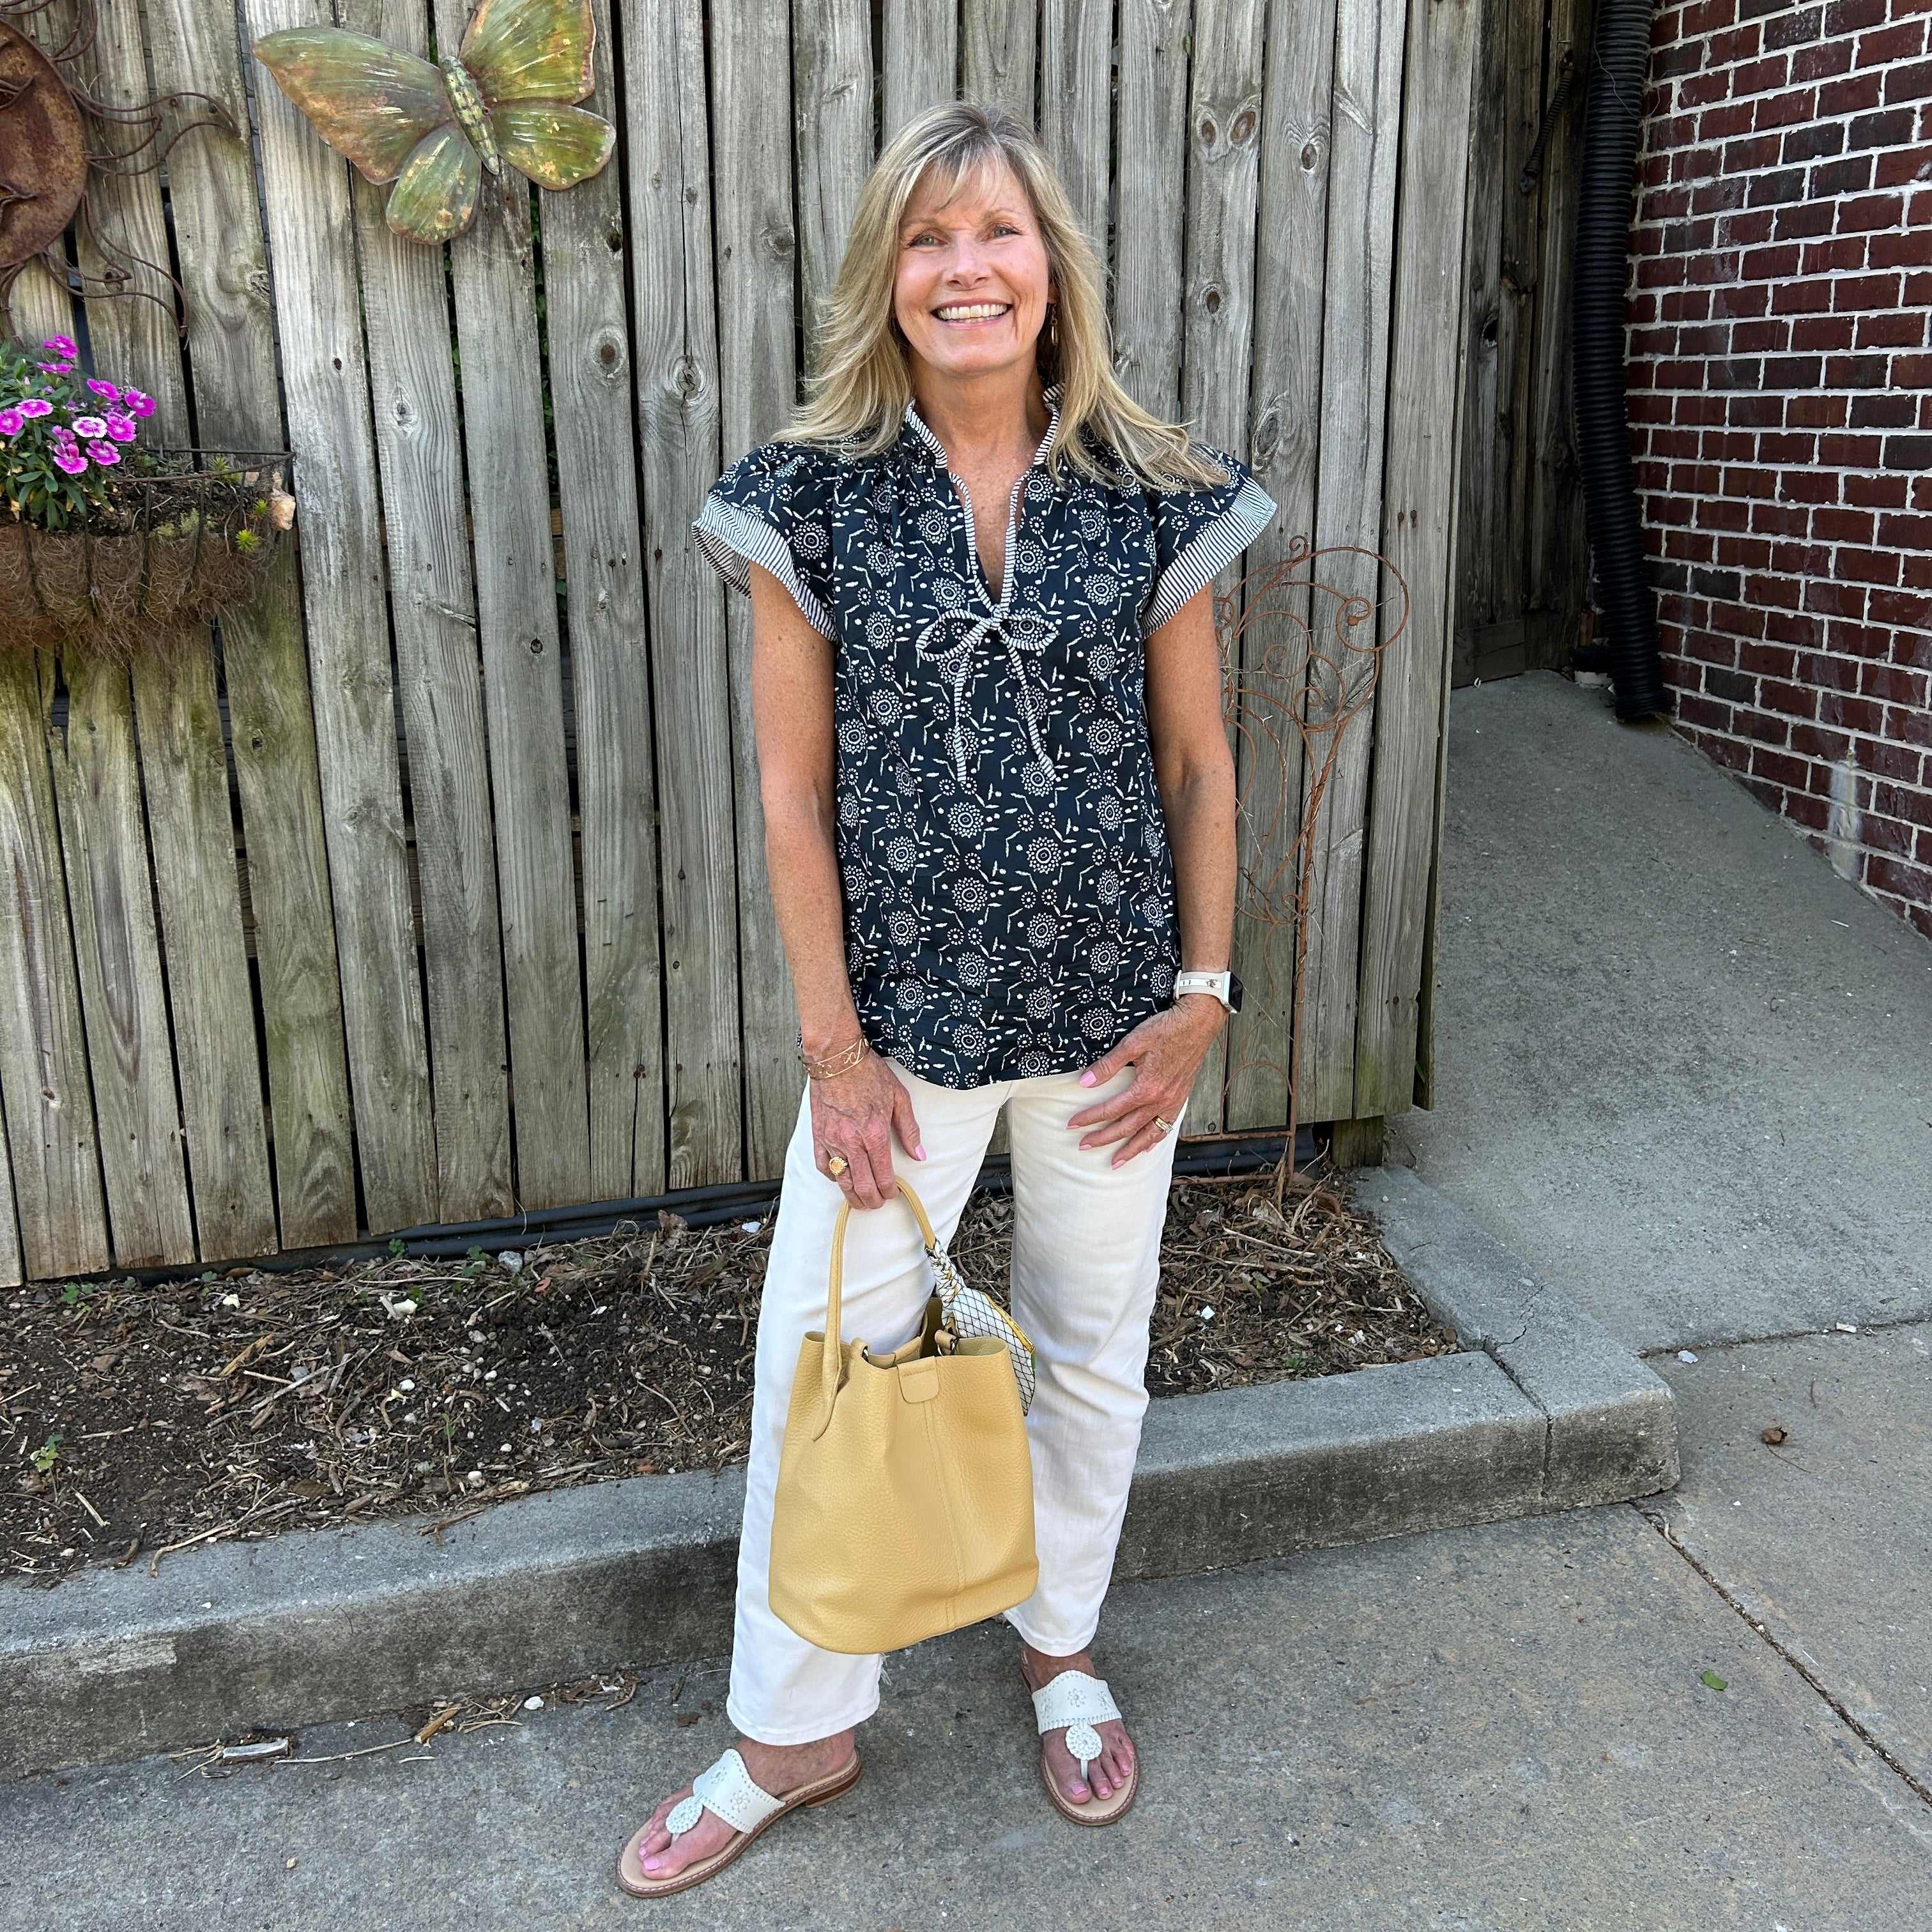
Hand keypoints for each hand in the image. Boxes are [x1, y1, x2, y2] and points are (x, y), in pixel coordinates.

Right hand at [812, 1049, 924, 1208]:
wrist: (837, 1058)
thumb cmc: (868, 1073)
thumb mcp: (899, 1098)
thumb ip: (909, 1130)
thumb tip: (919, 1154)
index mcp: (874, 1133)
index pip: (883, 1175)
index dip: (889, 1190)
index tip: (893, 1193)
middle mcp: (852, 1141)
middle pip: (862, 1184)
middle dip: (872, 1200)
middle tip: (877, 1204)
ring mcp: (832, 1140)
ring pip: (841, 1179)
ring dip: (852, 1195)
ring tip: (859, 1201)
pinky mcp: (818, 1135)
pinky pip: (822, 1165)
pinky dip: (831, 1176)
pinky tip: (840, 1179)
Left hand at [1069, 998, 1223, 1167]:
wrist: (1198, 1022)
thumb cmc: (1167, 1028)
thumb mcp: (1133, 1042)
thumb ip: (1108, 1065)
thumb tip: (1085, 1082)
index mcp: (1147, 1087)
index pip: (1111, 1109)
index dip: (1090, 1118)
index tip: (1073, 1124)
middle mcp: (1160, 1100)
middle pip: (1126, 1127)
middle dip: (1103, 1139)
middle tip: (1083, 1146)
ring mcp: (1172, 1102)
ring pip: (1148, 1134)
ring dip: (1130, 1150)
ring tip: (1115, 1162)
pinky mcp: (1181, 1098)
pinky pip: (1166, 1127)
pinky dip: (1154, 1140)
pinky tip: (1146, 1147)